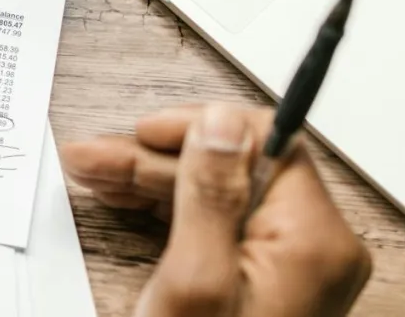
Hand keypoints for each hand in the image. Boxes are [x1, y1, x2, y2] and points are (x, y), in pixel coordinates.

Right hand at [61, 104, 371, 316]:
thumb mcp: (195, 277)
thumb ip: (210, 194)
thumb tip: (220, 124)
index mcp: (313, 239)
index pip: (268, 144)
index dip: (201, 128)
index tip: (147, 131)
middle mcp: (312, 248)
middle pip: (233, 169)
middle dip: (156, 159)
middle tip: (93, 157)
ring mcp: (288, 266)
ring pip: (216, 194)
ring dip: (150, 180)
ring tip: (91, 173)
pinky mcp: (261, 281)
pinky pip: (216, 224)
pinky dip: (165, 209)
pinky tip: (120, 199)